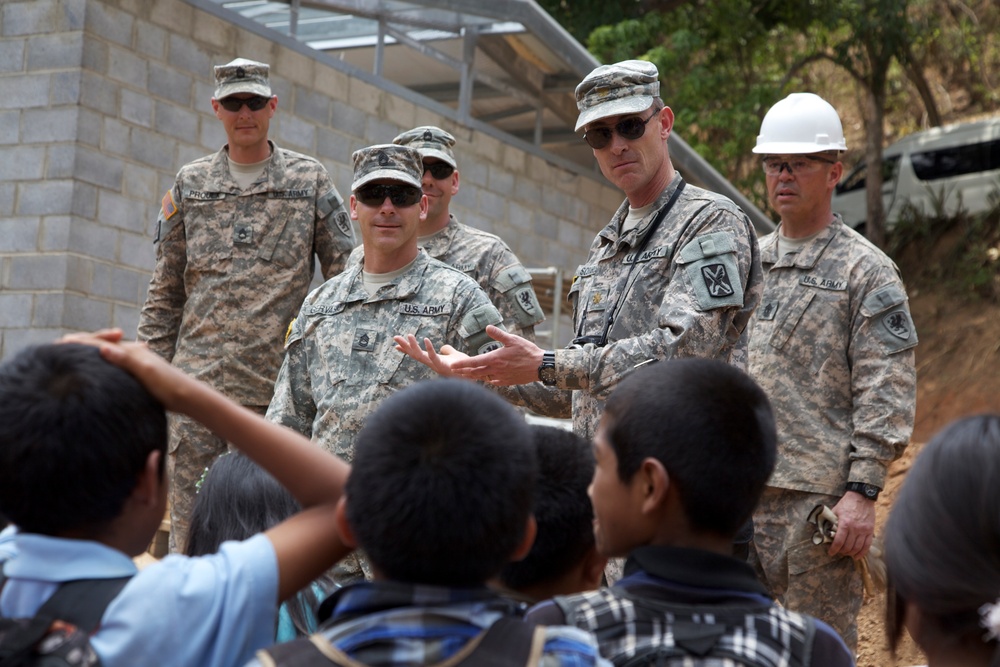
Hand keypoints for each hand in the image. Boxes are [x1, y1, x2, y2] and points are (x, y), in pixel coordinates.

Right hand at [59, 328, 194, 411]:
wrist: (188, 398)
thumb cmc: (169, 386)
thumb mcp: (147, 372)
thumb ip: (126, 360)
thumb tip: (102, 348)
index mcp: (131, 350)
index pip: (100, 342)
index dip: (80, 342)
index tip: (60, 343)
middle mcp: (132, 353)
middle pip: (101, 345)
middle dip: (82, 344)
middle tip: (60, 346)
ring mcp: (135, 363)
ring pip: (107, 355)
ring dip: (91, 353)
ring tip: (73, 355)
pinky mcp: (137, 375)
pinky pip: (113, 366)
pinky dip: (102, 364)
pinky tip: (98, 370)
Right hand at [393, 334, 468, 376]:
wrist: (473, 375)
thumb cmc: (463, 367)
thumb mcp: (454, 356)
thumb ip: (448, 351)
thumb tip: (443, 347)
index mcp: (432, 361)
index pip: (417, 354)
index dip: (407, 350)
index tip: (396, 345)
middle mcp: (432, 364)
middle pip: (415, 354)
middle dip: (405, 346)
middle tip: (395, 337)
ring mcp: (436, 366)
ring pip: (421, 356)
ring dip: (413, 346)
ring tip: (408, 335)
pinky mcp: (443, 366)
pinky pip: (434, 357)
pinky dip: (429, 349)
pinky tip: (426, 339)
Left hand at [448, 325, 542, 385]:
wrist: (540, 366)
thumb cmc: (527, 351)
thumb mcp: (513, 339)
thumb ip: (499, 334)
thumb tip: (487, 327)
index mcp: (495, 359)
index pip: (474, 362)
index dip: (461, 364)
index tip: (451, 366)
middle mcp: (495, 370)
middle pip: (475, 372)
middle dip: (463, 372)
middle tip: (453, 371)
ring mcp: (501, 377)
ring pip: (483, 378)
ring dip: (473, 376)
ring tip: (464, 375)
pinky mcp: (507, 382)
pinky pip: (493, 382)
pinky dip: (487, 380)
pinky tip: (485, 378)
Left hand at [828, 491, 875, 558]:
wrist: (862, 496)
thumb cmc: (847, 503)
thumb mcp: (836, 510)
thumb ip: (831, 521)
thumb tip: (825, 530)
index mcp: (844, 523)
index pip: (838, 541)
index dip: (834, 549)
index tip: (831, 552)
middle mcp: (855, 528)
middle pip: (848, 546)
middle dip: (842, 551)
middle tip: (838, 552)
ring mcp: (864, 530)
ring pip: (857, 548)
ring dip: (850, 553)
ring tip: (846, 553)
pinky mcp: (870, 530)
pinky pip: (867, 545)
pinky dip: (862, 553)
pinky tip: (857, 556)